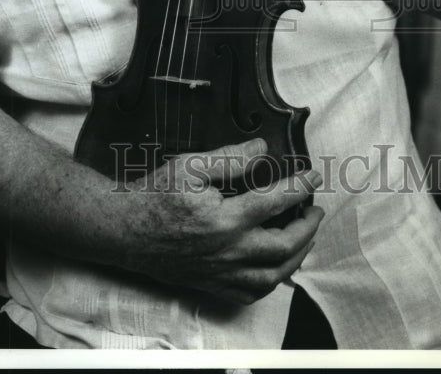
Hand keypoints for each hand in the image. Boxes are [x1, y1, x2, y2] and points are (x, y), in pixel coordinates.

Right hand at [110, 137, 323, 304]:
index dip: (299, 187)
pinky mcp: (211, 283)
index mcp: (225, 219)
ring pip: (273, 275)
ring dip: (296, 256)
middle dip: (307, 228)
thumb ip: (230, 158)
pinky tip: (276, 265)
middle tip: (315, 210)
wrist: (124, 229)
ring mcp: (220, 272)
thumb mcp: (190, 165)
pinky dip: (271, 280)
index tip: (313, 176)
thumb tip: (261, 148)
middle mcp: (228, 251)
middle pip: (284, 246)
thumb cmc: (154, 195)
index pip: (275, 202)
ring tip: (304, 237)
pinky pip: (250, 292)